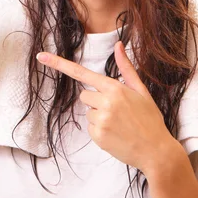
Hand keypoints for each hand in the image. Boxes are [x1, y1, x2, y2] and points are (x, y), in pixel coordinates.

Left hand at [36, 40, 178, 176]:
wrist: (157, 151)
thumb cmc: (150, 119)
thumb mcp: (141, 91)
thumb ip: (126, 68)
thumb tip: (118, 45)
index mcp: (115, 88)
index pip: (82, 73)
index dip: (59, 64)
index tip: (41, 57)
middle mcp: (105, 102)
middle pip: (84, 95)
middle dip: (96, 101)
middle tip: (117, 111)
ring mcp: (101, 120)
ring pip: (88, 112)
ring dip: (99, 117)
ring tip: (119, 124)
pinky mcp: (97, 136)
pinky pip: (90, 128)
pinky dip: (100, 131)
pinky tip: (116, 134)